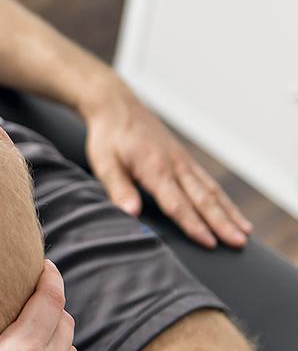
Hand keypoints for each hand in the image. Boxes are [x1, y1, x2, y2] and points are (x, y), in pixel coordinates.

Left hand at [82, 80, 251, 248]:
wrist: (116, 106)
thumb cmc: (108, 137)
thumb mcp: (105, 163)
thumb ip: (119, 188)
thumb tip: (130, 213)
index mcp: (155, 169)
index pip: (177, 204)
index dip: (194, 225)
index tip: (210, 243)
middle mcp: (175, 165)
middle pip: (203, 199)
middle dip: (222, 223)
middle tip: (239, 243)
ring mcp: (182, 161)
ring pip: (211, 190)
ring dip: (229, 212)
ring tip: (245, 232)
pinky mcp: (183, 158)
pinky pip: (207, 181)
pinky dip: (222, 198)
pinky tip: (231, 210)